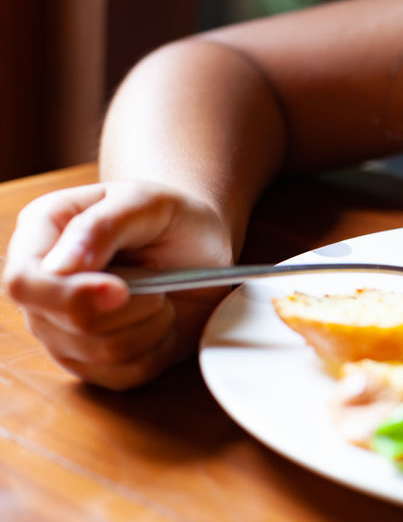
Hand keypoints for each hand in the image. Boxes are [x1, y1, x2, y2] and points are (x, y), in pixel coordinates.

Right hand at [3, 181, 234, 389]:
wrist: (202, 247)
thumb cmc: (172, 218)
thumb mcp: (148, 203)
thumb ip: (102, 225)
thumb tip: (59, 267)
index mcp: (42, 234)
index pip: (24, 282)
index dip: (70, 296)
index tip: (121, 290)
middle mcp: (42, 287)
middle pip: (69, 325)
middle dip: (133, 306)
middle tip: (158, 275)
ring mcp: (61, 329)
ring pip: (101, 355)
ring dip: (152, 325)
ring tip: (161, 292)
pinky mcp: (92, 362)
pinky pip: (125, 375)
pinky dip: (158, 349)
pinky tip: (162, 320)